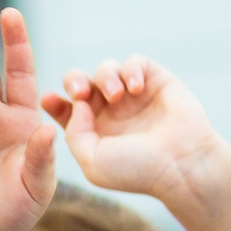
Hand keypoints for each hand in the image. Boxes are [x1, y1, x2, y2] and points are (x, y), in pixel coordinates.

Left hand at [40, 55, 230, 207]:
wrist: (182, 164)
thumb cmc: (137, 169)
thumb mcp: (92, 160)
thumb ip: (74, 132)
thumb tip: (79, 103)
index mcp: (95, 132)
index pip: (67, 110)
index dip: (55, 102)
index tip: (48, 100)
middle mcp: (113, 112)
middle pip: (81, 82)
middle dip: (75, 81)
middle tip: (82, 93)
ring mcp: (135, 96)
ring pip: (106, 69)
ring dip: (106, 78)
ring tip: (118, 96)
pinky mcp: (157, 82)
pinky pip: (136, 62)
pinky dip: (131, 69)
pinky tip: (136, 89)